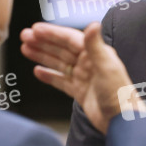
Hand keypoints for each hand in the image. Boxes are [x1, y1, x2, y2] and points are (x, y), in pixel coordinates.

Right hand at [20, 22, 145, 132]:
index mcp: (96, 53)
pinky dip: (49, 75)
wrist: (121, 121)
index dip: (52, 33)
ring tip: (25, 49)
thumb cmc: (119, 93)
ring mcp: (83, 77)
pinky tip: (37, 71)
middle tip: (24, 37)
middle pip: (61, 49)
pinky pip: (61, 81)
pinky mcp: (80, 92)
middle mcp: (89, 63)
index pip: (69, 39)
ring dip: (42, 56)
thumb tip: (93, 24)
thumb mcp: (107, 67)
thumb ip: (96, 46)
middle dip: (42, 42)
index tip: (35, 29)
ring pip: (58, 63)